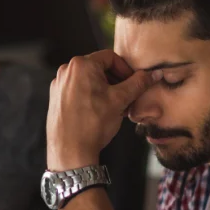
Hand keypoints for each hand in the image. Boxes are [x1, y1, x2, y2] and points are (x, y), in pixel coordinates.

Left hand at [47, 49, 161, 170]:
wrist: (70, 151)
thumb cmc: (93, 124)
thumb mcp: (120, 100)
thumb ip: (138, 83)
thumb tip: (154, 74)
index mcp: (81, 65)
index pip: (110, 57)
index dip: (126, 70)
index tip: (134, 83)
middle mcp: (66, 71)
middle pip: (98, 69)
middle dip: (116, 82)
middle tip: (126, 97)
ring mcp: (58, 85)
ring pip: (88, 81)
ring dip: (104, 90)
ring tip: (114, 107)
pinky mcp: (55, 99)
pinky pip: (77, 91)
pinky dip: (90, 97)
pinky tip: (99, 113)